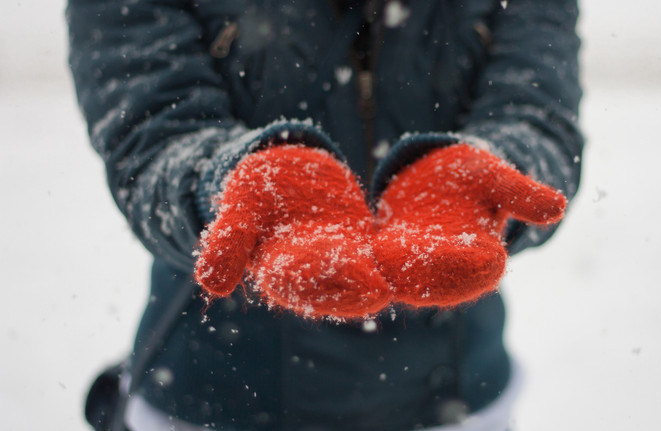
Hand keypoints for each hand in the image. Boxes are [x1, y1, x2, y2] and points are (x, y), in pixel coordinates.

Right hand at [195, 145, 390, 318]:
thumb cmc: (254, 190)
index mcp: (280, 271)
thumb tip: (209, 286)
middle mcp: (315, 273)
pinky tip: (423, 251)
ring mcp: (342, 259)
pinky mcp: (363, 243)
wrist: (282, 171)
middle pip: (338, 285)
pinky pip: (383, 252)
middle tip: (382, 290)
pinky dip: (400, 254)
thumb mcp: (239, 208)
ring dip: (383, 276)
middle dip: (358, 287)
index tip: (340, 280)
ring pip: (365, 272)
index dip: (321, 281)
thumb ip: (227, 243)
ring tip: (401, 277)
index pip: (299, 283)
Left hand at [373, 143, 565, 306]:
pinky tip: (348, 255)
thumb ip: (523, 195)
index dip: (468, 266)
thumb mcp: (497, 179)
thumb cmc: (475, 177)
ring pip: (403, 275)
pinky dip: (365, 261)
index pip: (479, 270)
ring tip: (373, 261)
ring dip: (387, 272)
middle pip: (436, 278)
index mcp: (483, 256)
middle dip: (419, 274)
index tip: (458, 260)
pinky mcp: (387, 254)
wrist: (439, 174)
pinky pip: (375, 262)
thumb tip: (559, 208)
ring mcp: (416, 265)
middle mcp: (448, 269)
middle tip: (401, 264)